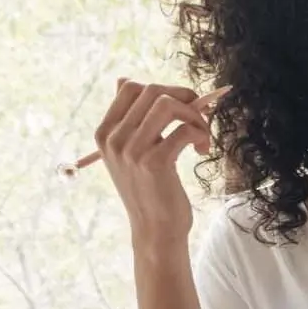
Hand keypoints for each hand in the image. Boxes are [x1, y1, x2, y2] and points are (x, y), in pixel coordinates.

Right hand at [94, 78, 213, 249]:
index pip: (130, 87)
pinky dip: (201, 134)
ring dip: (194, 116)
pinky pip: (184, 129)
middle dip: (185, 98)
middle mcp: (114, 138)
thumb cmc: (151, 189)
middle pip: (152, 90)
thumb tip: (122, 79)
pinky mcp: (154, 162)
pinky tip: (202, 151)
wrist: (155, 229)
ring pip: (168, 104)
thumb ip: (128, 119)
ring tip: (202, 137)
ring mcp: (131, 150)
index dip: (165, 90)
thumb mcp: (131, 152)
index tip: (184, 108)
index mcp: (105, 132)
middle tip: (199, 119)